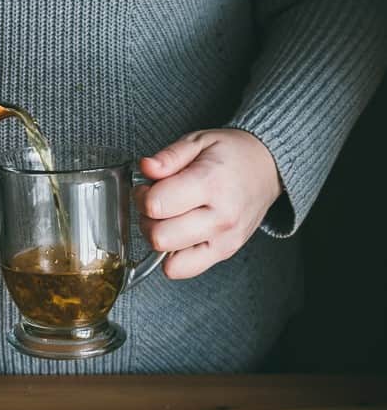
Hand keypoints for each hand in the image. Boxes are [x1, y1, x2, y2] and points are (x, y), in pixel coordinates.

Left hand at [133, 128, 283, 279]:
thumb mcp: (198, 140)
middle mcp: (220, 217)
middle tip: (155, 203)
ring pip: (170, 261)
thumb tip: (146, 168)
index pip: (157, 205)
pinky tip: (178, 233)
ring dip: (159, 240)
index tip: (146, 187)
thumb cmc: (232, 154)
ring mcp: (225, 239)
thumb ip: (168, 156)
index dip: (142, 195)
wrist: (267, 168)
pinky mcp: (226, 253)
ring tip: (168, 218)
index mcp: (210, 183)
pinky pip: (185, 269)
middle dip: (147, 219)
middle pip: (160, 237)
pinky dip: (173, 256)